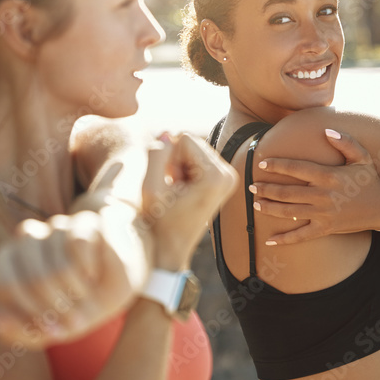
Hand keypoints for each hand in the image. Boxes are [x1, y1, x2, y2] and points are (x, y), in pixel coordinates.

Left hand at [0, 211, 122, 348]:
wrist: (123, 277)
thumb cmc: (82, 302)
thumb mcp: (57, 326)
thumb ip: (23, 330)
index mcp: (10, 263)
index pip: (7, 285)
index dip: (30, 311)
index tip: (52, 330)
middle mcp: (28, 239)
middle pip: (34, 278)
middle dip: (57, 308)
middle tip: (76, 321)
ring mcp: (56, 227)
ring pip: (58, 264)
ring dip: (75, 290)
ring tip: (85, 298)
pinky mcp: (84, 221)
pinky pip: (77, 243)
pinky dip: (87, 267)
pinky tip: (93, 275)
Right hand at [141, 132, 237, 269]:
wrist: (173, 246)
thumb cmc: (160, 221)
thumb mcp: (150, 187)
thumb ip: (155, 155)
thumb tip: (166, 132)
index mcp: (216, 176)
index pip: (186, 138)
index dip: (169, 156)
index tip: (169, 182)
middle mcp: (229, 174)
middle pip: (193, 141)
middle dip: (176, 160)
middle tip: (173, 187)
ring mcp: (230, 177)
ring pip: (194, 149)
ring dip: (180, 165)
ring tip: (178, 190)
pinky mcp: (225, 179)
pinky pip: (199, 158)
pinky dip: (186, 170)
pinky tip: (183, 190)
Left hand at [250, 129, 379, 244]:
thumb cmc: (370, 180)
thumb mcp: (362, 157)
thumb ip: (346, 142)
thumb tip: (326, 131)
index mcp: (329, 175)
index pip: (297, 169)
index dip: (277, 166)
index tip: (262, 164)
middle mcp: (324, 195)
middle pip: (288, 192)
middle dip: (267, 189)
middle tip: (252, 186)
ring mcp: (324, 214)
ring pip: (290, 212)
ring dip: (270, 208)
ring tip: (256, 204)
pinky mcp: (326, 229)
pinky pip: (301, 236)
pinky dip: (285, 240)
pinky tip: (270, 241)